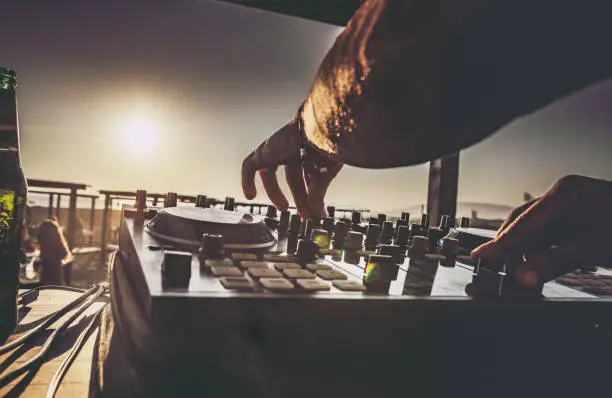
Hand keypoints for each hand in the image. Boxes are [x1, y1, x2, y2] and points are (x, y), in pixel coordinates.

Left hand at [241, 117, 342, 219]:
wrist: (321, 129)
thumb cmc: (329, 145)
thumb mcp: (324, 175)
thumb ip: (317, 194)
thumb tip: (317, 211)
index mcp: (312, 150)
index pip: (309, 176)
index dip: (312, 194)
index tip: (316, 208)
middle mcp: (295, 148)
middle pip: (293, 178)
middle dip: (299, 198)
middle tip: (304, 214)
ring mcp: (278, 149)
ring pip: (273, 174)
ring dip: (277, 194)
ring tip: (284, 208)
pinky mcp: (265, 151)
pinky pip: (249, 165)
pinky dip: (247, 180)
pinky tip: (250, 196)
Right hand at [471, 175, 611, 286]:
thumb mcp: (594, 248)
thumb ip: (553, 263)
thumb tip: (521, 279)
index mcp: (564, 194)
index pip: (522, 223)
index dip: (500, 245)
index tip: (480, 259)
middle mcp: (563, 195)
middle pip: (524, 224)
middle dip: (512, 250)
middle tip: (496, 272)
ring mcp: (571, 205)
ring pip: (536, 232)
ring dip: (528, 255)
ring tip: (522, 276)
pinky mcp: (578, 218)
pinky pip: (550, 236)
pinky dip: (544, 253)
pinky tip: (542, 268)